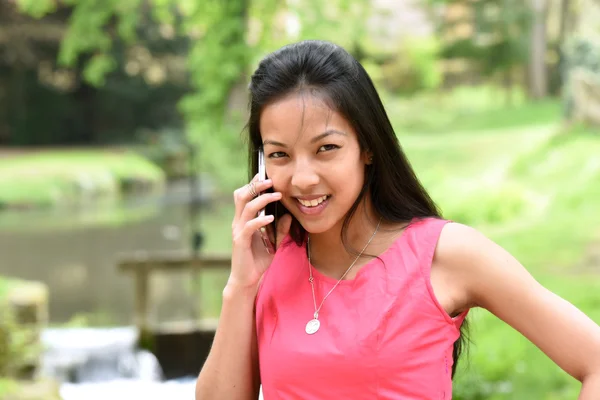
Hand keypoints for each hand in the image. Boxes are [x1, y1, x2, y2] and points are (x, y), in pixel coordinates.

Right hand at [229, 175, 291, 290]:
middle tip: (270, 180)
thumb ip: (280, 229)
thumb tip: (290, 216)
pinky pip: (249, 226)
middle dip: (255, 186)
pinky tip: (270, 217)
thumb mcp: (273, 242)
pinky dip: (259, 220)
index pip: (244, 196)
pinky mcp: (240, 242)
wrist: (247, 279)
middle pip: (241, 196)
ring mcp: (238, 231)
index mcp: (243, 220)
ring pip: (246, 208)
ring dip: (261, 199)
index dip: (253, 184)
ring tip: (275, 195)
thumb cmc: (258, 260)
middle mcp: (238, 222)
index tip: (265, 175)